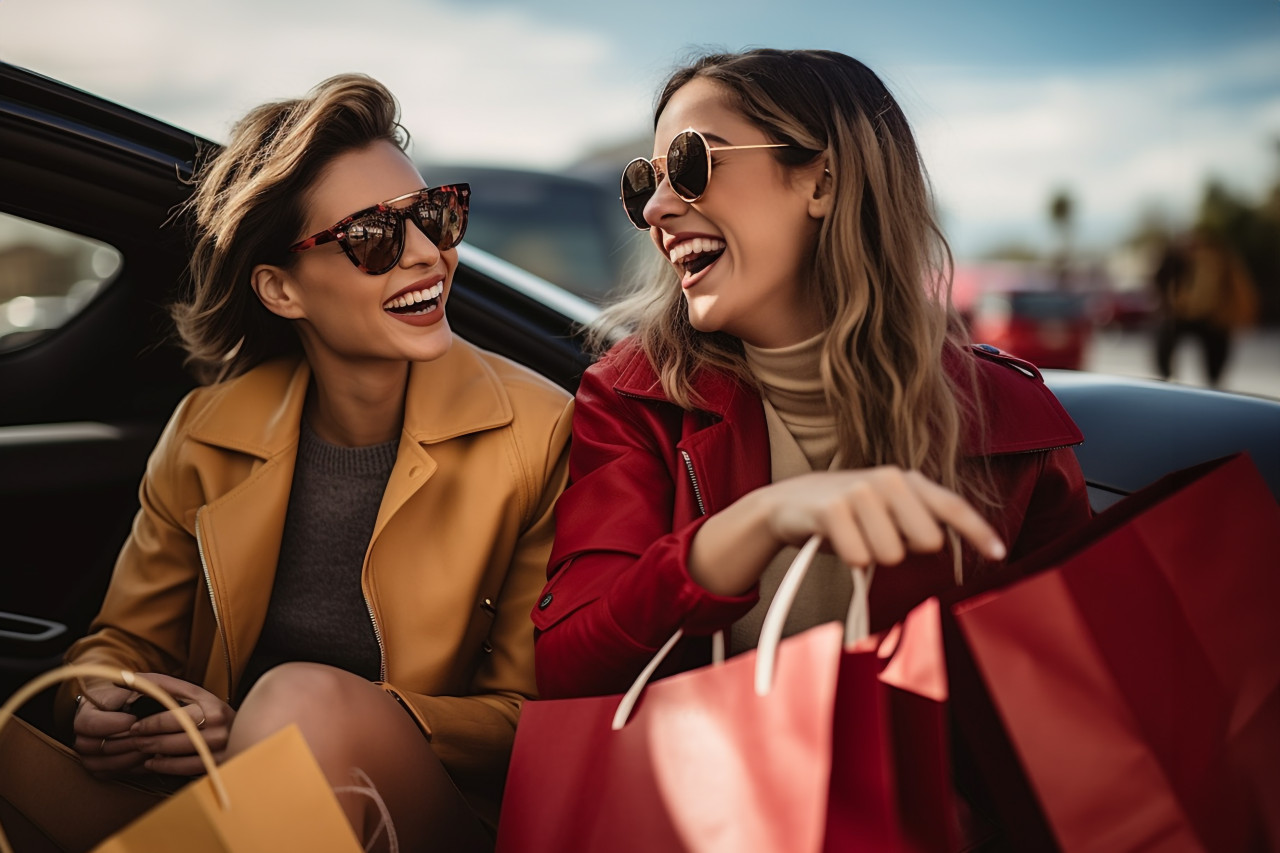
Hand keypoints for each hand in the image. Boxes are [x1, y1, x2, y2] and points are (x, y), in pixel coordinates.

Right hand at [71, 678, 146, 774]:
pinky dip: (129, 769)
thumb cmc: (137, 695)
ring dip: (127, 758)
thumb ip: (139, 684)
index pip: (88, 723)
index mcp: (87, 711)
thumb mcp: (138, 685)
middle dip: (122, 742)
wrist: (132, 710)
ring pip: (99, 763)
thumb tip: (137, 685)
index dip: (113, 724)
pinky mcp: (100, 768)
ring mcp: (88, 753)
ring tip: (150, 748)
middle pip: (91, 746)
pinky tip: (148, 759)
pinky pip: (109, 774)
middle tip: (146, 737)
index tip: (135, 720)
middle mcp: (82, 734)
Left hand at [126, 673, 234, 775]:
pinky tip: (152, 762)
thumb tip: (125, 679)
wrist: (248, 732)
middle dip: (150, 731)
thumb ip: (162, 688)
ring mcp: (220, 742)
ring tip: (140, 746)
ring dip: (154, 748)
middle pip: (177, 726)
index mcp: (210, 702)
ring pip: (179, 747)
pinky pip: (186, 766)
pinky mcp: (219, 761)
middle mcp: (218, 721)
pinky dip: (165, 765)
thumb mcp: (194, 697)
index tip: (133, 721)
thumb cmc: (210, 714)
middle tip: (133, 735)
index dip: (150, 715)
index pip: (175, 705)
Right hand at [765, 466, 1004, 566]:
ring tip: (854, 537)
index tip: (1000, 554)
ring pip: (891, 555)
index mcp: (907, 480)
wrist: (787, 503)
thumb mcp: (886, 511)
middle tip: (878, 537)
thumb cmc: (846, 513)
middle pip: (927, 541)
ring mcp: (860, 491)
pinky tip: (836, 540)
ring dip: (872, 556)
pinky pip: (859, 558)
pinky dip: (850, 559)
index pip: (953, 507)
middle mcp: (889, 480)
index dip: (979, 532)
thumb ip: (918, 522)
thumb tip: (945, 545)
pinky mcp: (833, 508)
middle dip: (905, 550)